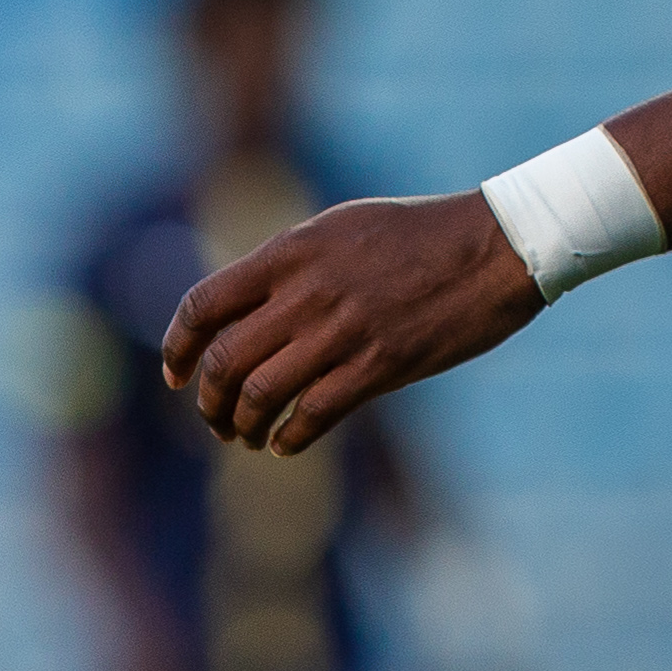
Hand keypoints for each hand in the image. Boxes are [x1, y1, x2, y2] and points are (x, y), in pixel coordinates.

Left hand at [161, 190, 542, 454]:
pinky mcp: (380, 365)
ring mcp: (343, 329)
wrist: (496, 245)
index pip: (204, 304)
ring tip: (248, 436)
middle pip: (226, 360)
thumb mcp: (343, 228)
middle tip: (215, 418)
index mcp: (292, 250)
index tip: (175, 375)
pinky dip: (290, 438)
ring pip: (261, 395)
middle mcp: (307, 290)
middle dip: (209, 401)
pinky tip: (289, 442)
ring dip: (243, 427)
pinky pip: (313, 415)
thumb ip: (291, 264)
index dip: (177, 347)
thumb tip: (246, 307)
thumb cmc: (422, 233)